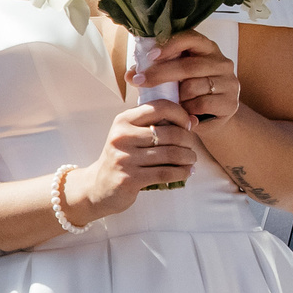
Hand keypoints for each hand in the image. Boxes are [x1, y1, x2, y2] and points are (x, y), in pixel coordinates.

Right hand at [66, 99, 198, 217]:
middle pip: (170, 133)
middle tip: (191, 147)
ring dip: (188, 157)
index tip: (187, 125)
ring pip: (171, 154)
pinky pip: (165, 173)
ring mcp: (124, 158)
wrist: (99, 186)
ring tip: (191, 159)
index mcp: (123, 120)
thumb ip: (160, 125)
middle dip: (188, 140)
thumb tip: (194, 120)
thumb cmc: (122, 157)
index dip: (180, 114)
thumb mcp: (133, 136)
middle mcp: (121, 137)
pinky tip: (186, 172)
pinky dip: (182, 172)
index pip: (160, 107)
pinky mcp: (129, 179)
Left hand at [130, 29, 241, 131]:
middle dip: (161, 73)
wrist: (213, 119)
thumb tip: (130, 74)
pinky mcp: (231, 103)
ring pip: (193, 87)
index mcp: (207, 49)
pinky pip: (200, 104)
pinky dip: (187, 109)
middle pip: (188, 65)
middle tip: (140, 81)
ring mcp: (229, 82)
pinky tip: (184, 111)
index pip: (191, 38)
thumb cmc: (189, 94)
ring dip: (176, 97)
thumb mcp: (174, 79)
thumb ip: (154, 72)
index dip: (170, 45)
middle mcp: (221, 62)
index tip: (150, 55)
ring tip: (172, 101)